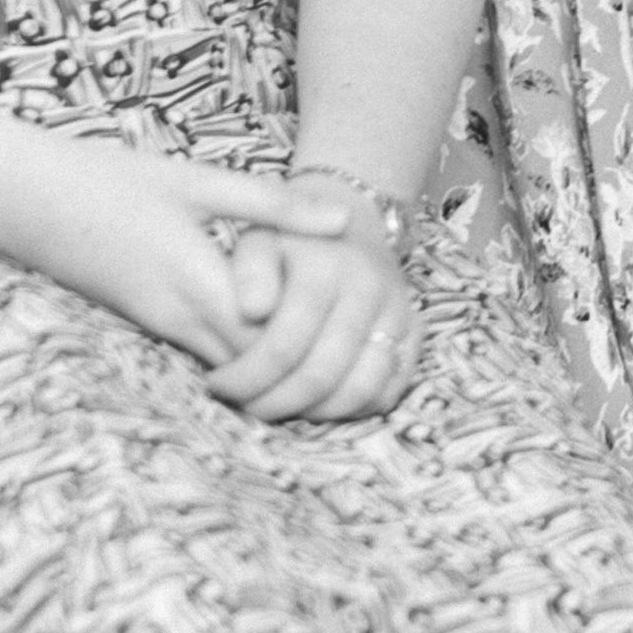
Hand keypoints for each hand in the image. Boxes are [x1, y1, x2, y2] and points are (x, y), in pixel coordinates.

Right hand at [0, 132, 353, 371]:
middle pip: (254, 364)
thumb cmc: (114, 181)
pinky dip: (240, 352)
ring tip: (327, 346)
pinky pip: (203, 351)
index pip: (270, 336)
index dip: (316, 340)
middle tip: (355, 350)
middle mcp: (178, 316)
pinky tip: (271, 332)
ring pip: (228, 366)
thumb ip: (270, 205)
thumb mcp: (198, 182)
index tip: (360, 326)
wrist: (26, 202)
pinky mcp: (147, 322)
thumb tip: (341, 221)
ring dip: (272, 363)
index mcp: (197, 280)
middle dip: (301, 363)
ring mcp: (158, 325)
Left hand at [207, 182, 418, 421]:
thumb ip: (249, 271)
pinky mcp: (414, 331)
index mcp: (327, 268)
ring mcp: (398, 312)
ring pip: (361, 389)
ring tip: (280, 405)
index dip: (246, 376)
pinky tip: (320, 400)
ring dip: (314, 412)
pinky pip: (390, 389)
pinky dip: (354, 408)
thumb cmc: (291, 243)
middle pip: (322, 375)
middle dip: (274, 402)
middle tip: (245, 404)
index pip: (284, 346)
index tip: (218, 382)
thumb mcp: (258, 241)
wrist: (349, 221)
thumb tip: (253, 311)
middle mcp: (370, 290)